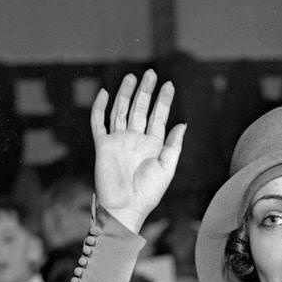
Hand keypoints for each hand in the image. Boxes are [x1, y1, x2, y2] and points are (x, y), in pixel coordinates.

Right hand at [90, 71, 186, 233]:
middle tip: (151, 73)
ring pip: (121, 111)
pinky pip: (99, 123)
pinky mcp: (103, 145)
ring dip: (126, 94)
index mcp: (152, 145)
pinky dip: (100, 107)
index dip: (163, 101)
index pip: (158, 117)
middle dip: (145, 91)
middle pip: (139, 109)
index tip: (169, 85)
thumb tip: (182, 123)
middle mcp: (134, 140)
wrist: (125, 207)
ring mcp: (118, 141)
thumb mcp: (166, 168)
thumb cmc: (148, 193)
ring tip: (132, 77)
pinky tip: (106, 93)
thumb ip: (174, 145)